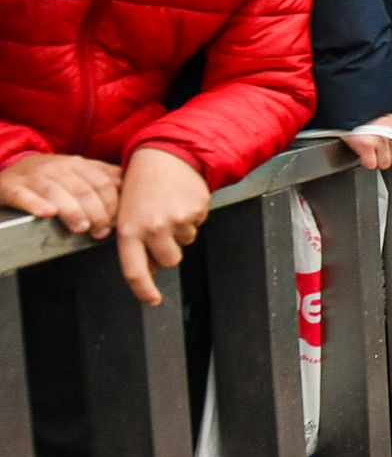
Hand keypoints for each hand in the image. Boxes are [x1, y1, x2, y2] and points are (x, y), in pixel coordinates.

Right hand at [0, 153, 120, 236]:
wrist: (11, 169)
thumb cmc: (51, 175)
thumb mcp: (78, 170)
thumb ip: (103, 175)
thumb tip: (128, 186)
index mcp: (77, 164)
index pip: (102, 182)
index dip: (112, 204)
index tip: (115, 222)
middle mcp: (57, 168)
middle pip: (83, 190)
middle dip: (96, 213)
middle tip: (100, 231)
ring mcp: (34, 177)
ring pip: (57, 193)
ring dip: (73, 212)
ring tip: (82, 228)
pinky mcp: (12, 188)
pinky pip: (24, 196)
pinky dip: (36, 205)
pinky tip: (48, 213)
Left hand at [115, 148, 210, 305]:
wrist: (164, 155)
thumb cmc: (142, 184)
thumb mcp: (128, 213)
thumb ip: (136, 241)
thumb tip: (152, 270)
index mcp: (129, 229)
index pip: (135, 270)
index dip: (144, 290)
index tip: (152, 301)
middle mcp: (153, 227)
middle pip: (170, 260)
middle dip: (170, 250)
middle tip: (163, 229)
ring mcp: (176, 219)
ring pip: (187, 241)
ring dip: (181, 231)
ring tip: (170, 207)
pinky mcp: (196, 210)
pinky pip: (198, 224)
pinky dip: (192, 216)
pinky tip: (181, 200)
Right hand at [341, 113, 391, 170]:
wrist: (349, 110)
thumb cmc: (369, 117)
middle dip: (386, 156)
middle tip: (377, 147)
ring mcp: (381, 138)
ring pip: (384, 164)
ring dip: (375, 159)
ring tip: (370, 147)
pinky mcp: (366, 144)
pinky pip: (371, 164)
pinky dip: (365, 160)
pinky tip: (363, 150)